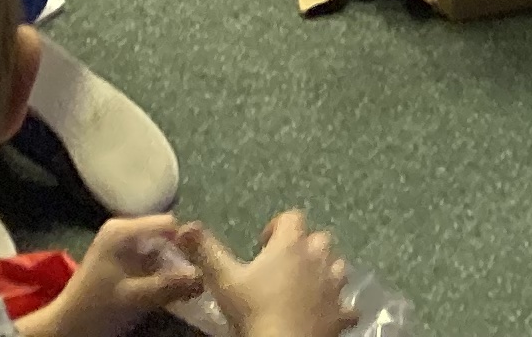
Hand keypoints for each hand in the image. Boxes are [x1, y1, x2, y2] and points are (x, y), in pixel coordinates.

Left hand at [47, 215, 208, 336]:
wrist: (67, 329)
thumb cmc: (98, 309)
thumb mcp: (136, 298)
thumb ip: (170, 285)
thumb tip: (205, 276)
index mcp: (123, 231)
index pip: (169, 224)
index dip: (186, 243)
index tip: (199, 266)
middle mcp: (122, 230)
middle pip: (165, 235)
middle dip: (180, 257)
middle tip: (192, 280)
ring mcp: (120, 244)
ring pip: (159, 248)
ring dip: (171, 267)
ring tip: (182, 287)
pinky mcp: (120, 259)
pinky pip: (149, 259)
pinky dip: (159, 272)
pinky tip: (165, 290)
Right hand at [197, 212, 352, 336]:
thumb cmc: (255, 311)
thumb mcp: (224, 281)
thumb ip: (206, 251)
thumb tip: (184, 226)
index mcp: (291, 245)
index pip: (292, 217)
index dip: (277, 226)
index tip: (262, 245)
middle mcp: (319, 258)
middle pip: (318, 238)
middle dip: (303, 247)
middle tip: (282, 266)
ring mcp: (335, 286)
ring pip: (337, 266)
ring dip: (324, 272)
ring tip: (303, 288)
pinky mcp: (343, 313)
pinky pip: (347, 304)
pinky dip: (337, 306)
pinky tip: (324, 314)